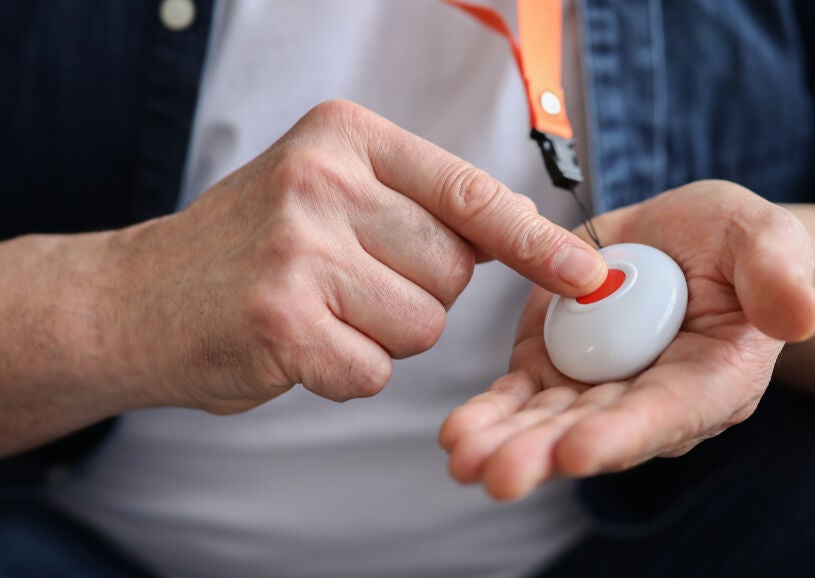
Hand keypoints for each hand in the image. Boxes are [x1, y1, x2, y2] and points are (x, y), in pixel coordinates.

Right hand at [102, 100, 605, 413]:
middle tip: (346, 281)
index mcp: (346, 136)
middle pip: (453, 270)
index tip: (587, 272)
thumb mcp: (332, 189)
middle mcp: (322, 180)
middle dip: (419, 292)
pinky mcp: (279, 319)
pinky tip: (298, 344)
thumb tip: (530, 227)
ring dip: (383, 335)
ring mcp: (297, 248)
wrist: (138, 297)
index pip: (472, 192)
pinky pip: (373, 371)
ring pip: (423, 326)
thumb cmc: (255, 247)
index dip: (537, 240)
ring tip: (320, 309)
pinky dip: (345, 372)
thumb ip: (424, 202)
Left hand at [440, 180, 814, 499]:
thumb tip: (802, 317)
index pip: (670, 412)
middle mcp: (653, 397)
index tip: (578, 451)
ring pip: (550, 423)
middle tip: (499, 472)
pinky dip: (491, 414)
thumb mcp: (764, 237)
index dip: (625, 434)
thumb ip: (779, 273)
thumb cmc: (734, 243)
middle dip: (546, 454)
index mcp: (714, 377)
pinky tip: (458, 434)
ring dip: (507, 443)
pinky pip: (521, 396)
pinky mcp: (556, 366)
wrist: (686, 240)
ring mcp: (600, 386)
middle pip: (599, 432)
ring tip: (464, 458)